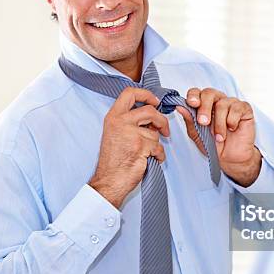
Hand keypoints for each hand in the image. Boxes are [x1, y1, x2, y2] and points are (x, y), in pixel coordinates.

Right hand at [88, 87, 169, 208]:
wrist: (109, 180)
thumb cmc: (113, 160)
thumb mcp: (115, 133)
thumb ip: (130, 120)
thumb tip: (151, 115)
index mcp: (113, 117)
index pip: (130, 93)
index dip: (146, 94)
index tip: (155, 102)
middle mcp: (120, 122)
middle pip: (150, 110)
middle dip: (162, 121)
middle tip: (164, 130)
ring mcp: (130, 134)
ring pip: (155, 132)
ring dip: (156, 144)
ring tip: (147, 153)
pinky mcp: (140, 146)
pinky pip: (158, 147)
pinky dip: (158, 156)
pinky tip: (149, 160)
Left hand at [176, 88, 261, 186]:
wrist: (229, 158)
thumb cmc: (213, 145)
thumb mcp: (197, 135)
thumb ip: (189, 120)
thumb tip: (179, 107)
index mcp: (203, 104)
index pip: (196, 92)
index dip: (193, 95)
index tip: (192, 103)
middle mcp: (217, 101)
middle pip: (209, 93)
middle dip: (204, 108)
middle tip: (203, 123)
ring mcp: (231, 103)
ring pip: (222, 104)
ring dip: (219, 124)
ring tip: (219, 137)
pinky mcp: (244, 108)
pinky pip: (237, 108)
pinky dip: (232, 121)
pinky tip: (232, 129)